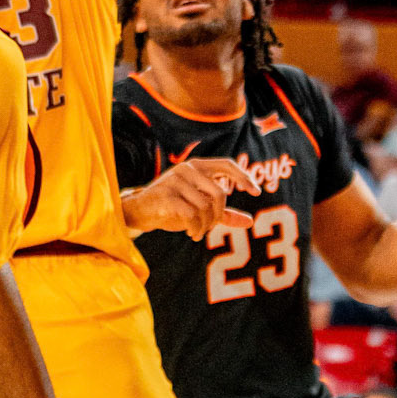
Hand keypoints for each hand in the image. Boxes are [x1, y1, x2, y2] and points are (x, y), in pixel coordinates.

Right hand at [124, 158, 257, 239]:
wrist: (140, 211)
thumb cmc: (172, 207)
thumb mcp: (200, 208)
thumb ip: (223, 214)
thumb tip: (250, 222)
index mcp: (197, 167)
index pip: (227, 164)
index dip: (244, 176)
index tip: (257, 192)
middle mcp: (188, 169)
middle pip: (220, 194)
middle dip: (218, 216)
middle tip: (210, 228)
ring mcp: (176, 180)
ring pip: (205, 208)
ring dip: (205, 226)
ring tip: (198, 232)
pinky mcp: (166, 194)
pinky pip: (192, 215)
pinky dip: (196, 229)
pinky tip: (191, 232)